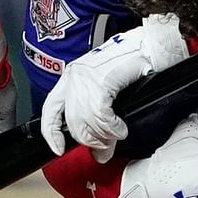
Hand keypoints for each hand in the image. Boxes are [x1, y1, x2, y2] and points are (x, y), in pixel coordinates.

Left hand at [41, 15, 188, 161]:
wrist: (147, 46)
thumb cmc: (129, 64)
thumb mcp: (105, 89)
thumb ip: (96, 118)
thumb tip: (99, 152)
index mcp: (70, 78)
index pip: (50, 110)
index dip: (51, 133)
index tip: (58, 149)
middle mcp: (74, 77)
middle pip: (71, 121)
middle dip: (88, 140)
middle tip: (103, 148)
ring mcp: (86, 78)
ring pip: (86, 121)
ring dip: (103, 136)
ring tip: (115, 136)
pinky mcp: (101, 81)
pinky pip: (101, 116)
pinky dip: (112, 128)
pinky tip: (120, 128)